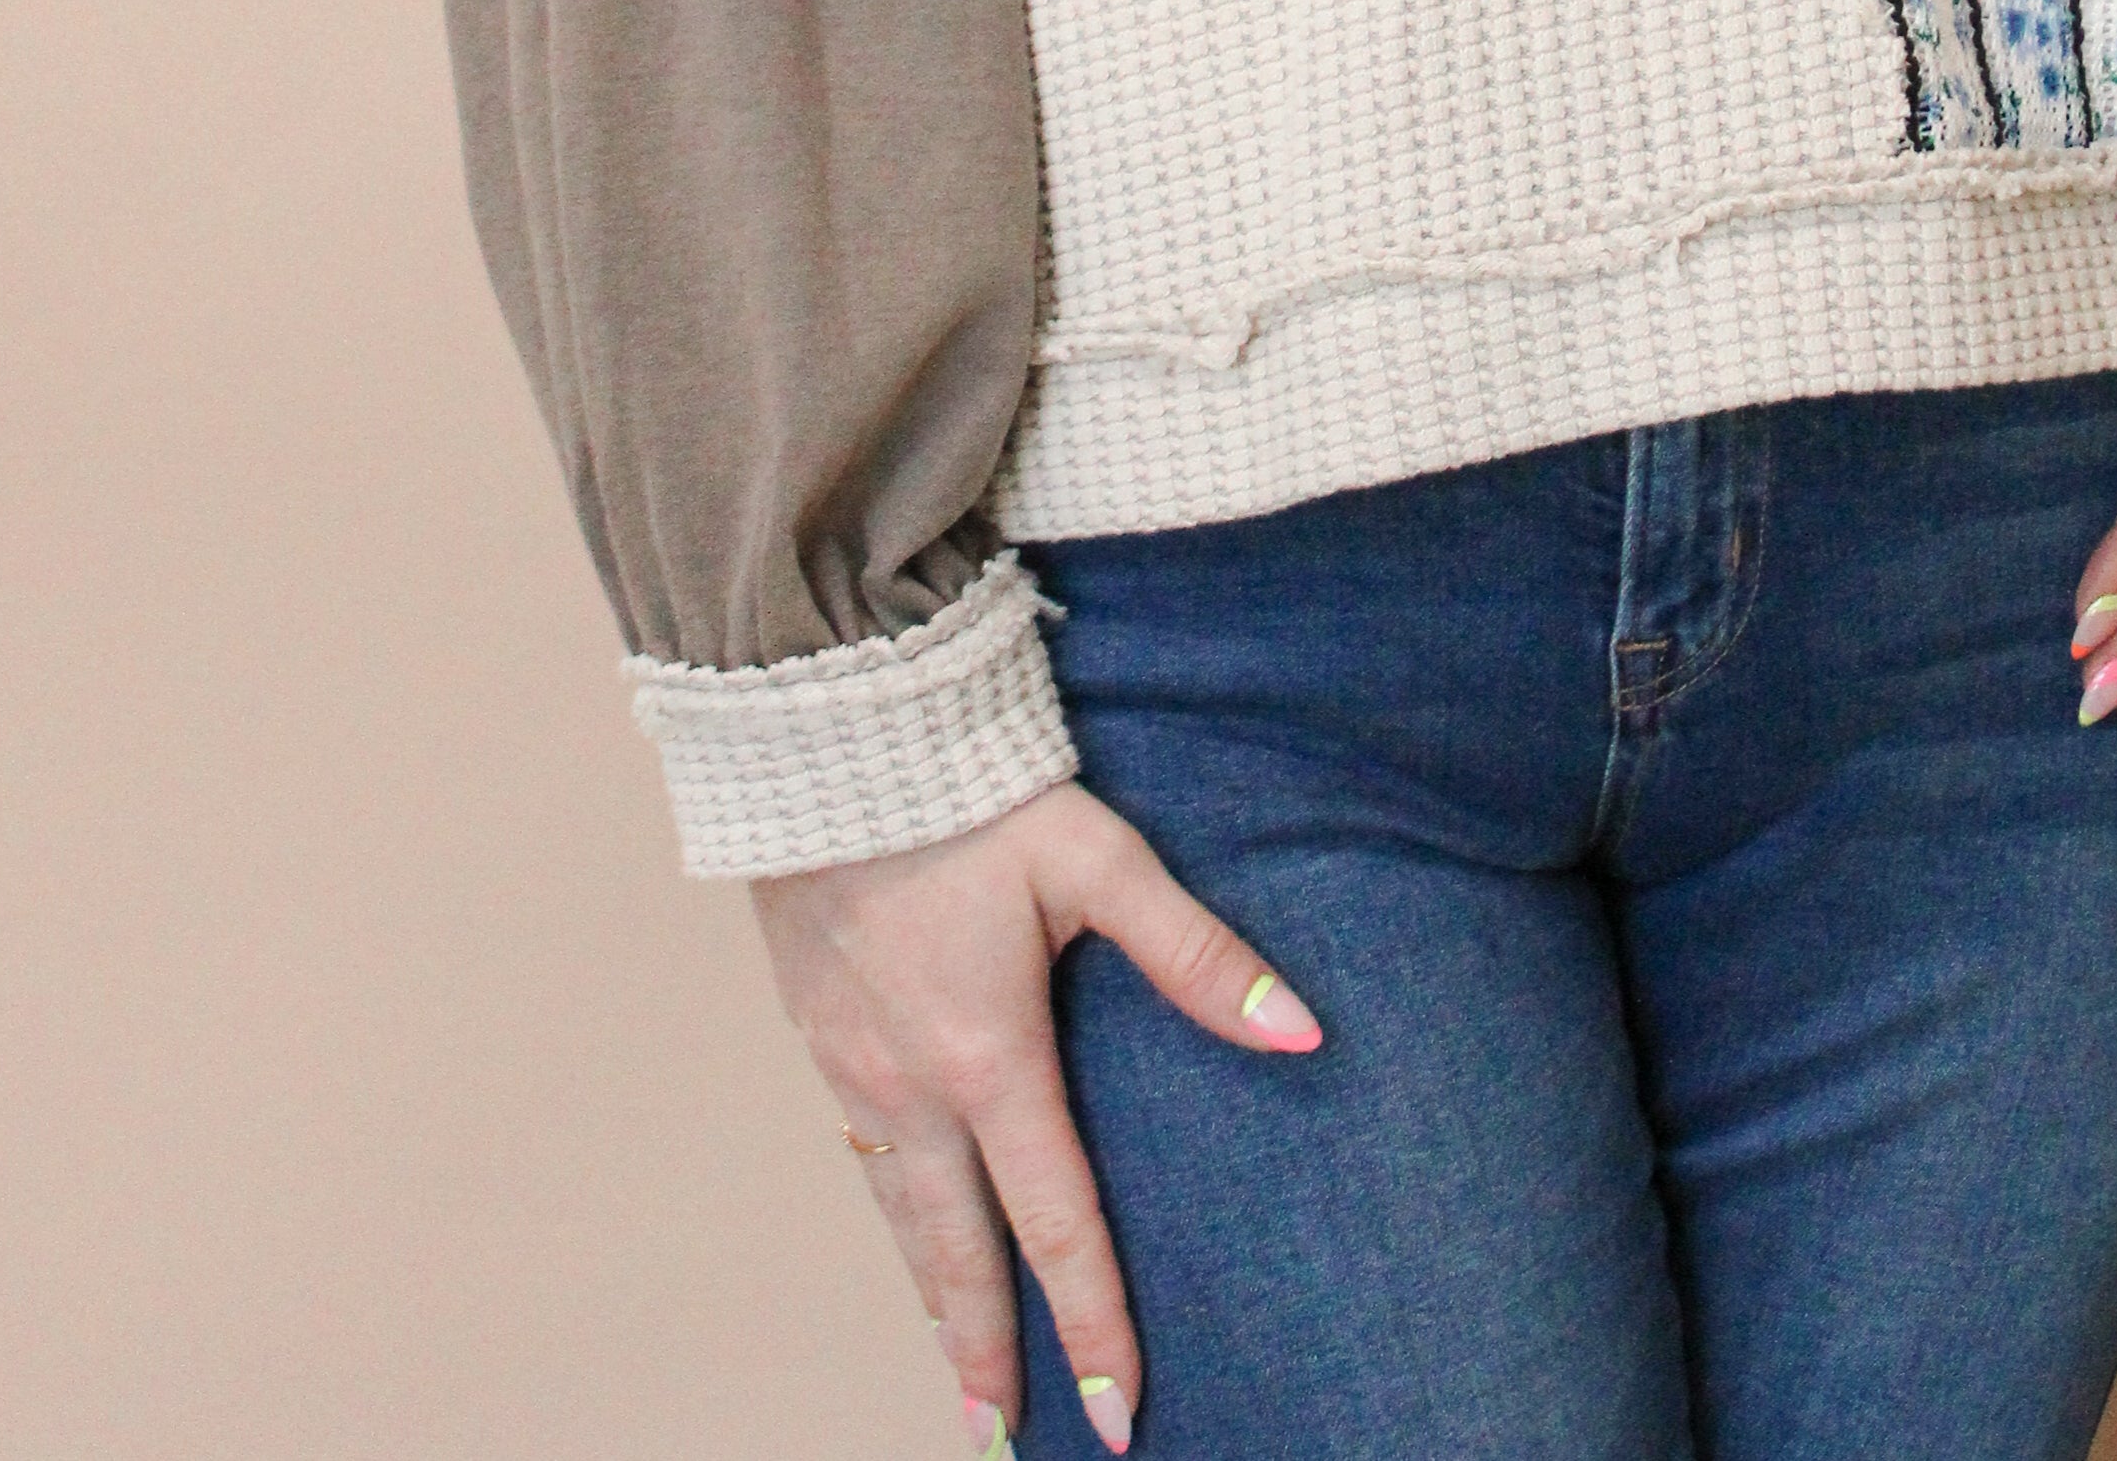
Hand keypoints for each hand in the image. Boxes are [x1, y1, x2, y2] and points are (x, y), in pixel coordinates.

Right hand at [747, 776, 1321, 1451]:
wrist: (825, 726)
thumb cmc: (969, 788)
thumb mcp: (1099, 859)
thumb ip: (1198, 955)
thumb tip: (1301, 1029)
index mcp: (987, 1056)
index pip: (1054, 1223)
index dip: (1092, 1322)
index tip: (1118, 1412)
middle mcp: (910, 1083)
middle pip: (955, 1252)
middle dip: (987, 1353)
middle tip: (1007, 1436)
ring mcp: (850, 1061)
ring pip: (896, 1212)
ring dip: (931, 1294)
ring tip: (960, 1363)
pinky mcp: (815, 1026)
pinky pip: (858, 1152)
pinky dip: (889, 1215)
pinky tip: (906, 1222)